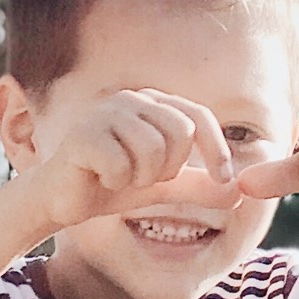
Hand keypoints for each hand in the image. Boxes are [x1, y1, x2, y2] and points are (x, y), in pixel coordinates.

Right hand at [26, 88, 243, 229]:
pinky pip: (121, 164)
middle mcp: (131, 99)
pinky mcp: (83, 134)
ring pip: (152, 150)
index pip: (199, 117)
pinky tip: (99, 178)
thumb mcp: (162, 187)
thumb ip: (197, 187)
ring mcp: (105, 112)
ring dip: (140, 178)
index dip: (218, 150)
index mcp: (152, 104)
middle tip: (143, 179)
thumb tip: (238, 194)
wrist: (59, 199)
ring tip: (120, 178)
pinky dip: (115, 182)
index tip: (224, 181)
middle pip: (180, 133)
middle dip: (169, 169)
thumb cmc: (110, 186)